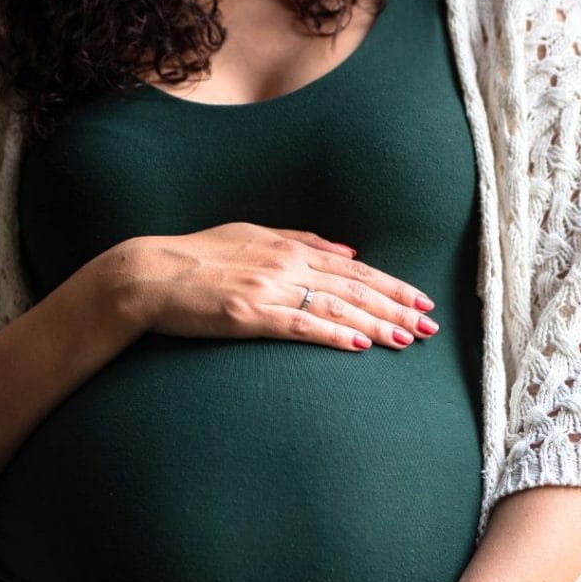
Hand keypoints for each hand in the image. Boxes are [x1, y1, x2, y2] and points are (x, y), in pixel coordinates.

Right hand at [115, 222, 437, 351]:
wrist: (149, 274)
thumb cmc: (196, 255)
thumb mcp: (251, 236)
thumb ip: (301, 241)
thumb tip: (348, 252)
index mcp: (288, 248)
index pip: (354, 269)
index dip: (392, 285)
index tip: (420, 299)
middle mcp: (285, 265)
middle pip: (354, 288)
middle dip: (396, 307)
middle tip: (431, 325)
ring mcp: (267, 290)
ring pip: (335, 307)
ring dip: (376, 323)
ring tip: (408, 339)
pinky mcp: (247, 315)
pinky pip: (299, 326)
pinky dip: (332, 334)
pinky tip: (359, 345)